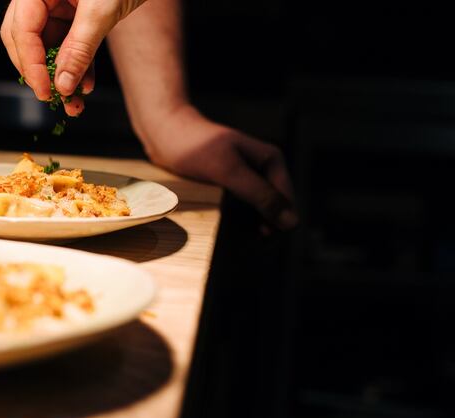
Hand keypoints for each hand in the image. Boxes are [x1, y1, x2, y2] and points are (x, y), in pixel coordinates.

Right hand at [0, 0, 147, 115]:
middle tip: (52, 97)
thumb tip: (63, 84)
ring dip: (60, 76)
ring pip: (48, 48)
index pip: (21, 31)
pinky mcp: (74, 15)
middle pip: (25, 40)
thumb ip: (79, 49)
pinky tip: (85, 84)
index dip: (31, 65)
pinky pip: (68, 45)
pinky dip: (76, 66)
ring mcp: (57, 5)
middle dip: (40, 73)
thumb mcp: (100, 11)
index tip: (44, 91)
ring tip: (73, 102)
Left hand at [143, 105, 297, 230]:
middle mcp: (263, 168)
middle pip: (276, 208)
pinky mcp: (230, 184)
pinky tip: (227, 230)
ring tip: (237, 240)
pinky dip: (238, 220)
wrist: (164, 133)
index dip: (278, 225)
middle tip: (248, 245)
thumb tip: (291, 221)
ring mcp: (247, 176)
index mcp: (271, 160)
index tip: (260, 242)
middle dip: (266, 227)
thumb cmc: (193, 147)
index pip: (287, 202)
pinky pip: (242, 207)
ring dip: (252, 226)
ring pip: (259, 210)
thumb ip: (258, 193)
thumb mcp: (227, 171)